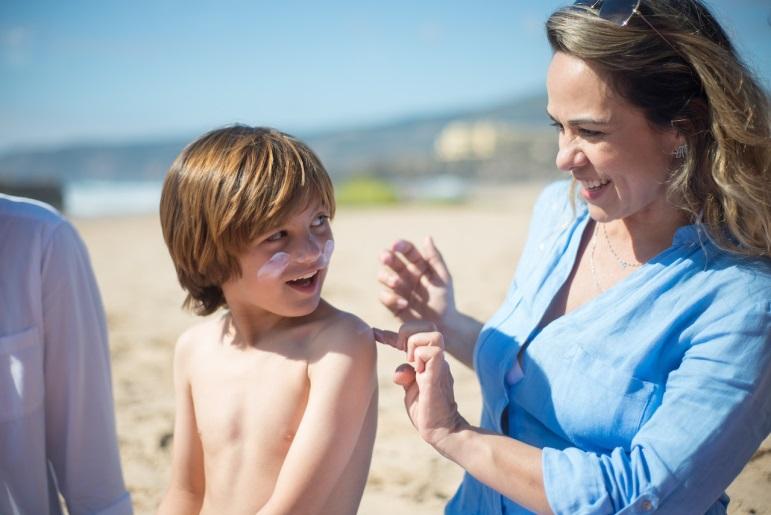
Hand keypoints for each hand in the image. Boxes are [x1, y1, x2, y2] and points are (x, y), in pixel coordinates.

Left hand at [374, 321, 467, 447]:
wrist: (441, 431)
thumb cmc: (426, 411)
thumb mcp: (410, 389)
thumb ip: (405, 375)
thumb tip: (399, 371)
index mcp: (428, 360)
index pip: (414, 336)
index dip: (391, 333)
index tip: (375, 333)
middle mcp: (436, 359)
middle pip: (429, 326)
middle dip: (408, 332)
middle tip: (400, 351)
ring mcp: (439, 366)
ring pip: (433, 334)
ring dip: (415, 344)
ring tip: (410, 361)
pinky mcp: (438, 376)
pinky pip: (434, 352)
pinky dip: (420, 357)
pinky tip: (416, 372)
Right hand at [378, 237, 455, 329]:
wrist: (442, 325)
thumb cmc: (444, 300)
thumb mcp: (443, 278)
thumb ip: (435, 259)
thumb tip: (427, 237)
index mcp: (418, 265)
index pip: (407, 250)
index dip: (401, 246)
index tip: (396, 246)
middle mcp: (405, 274)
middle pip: (390, 260)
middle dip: (386, 256)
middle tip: (386, 257)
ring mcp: (397, 288)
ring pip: (383, 276)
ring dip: (388, 277)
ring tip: (397, 283)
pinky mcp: (392, 303)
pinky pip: (384, 296)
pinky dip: (391, 298)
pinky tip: (404, 303)